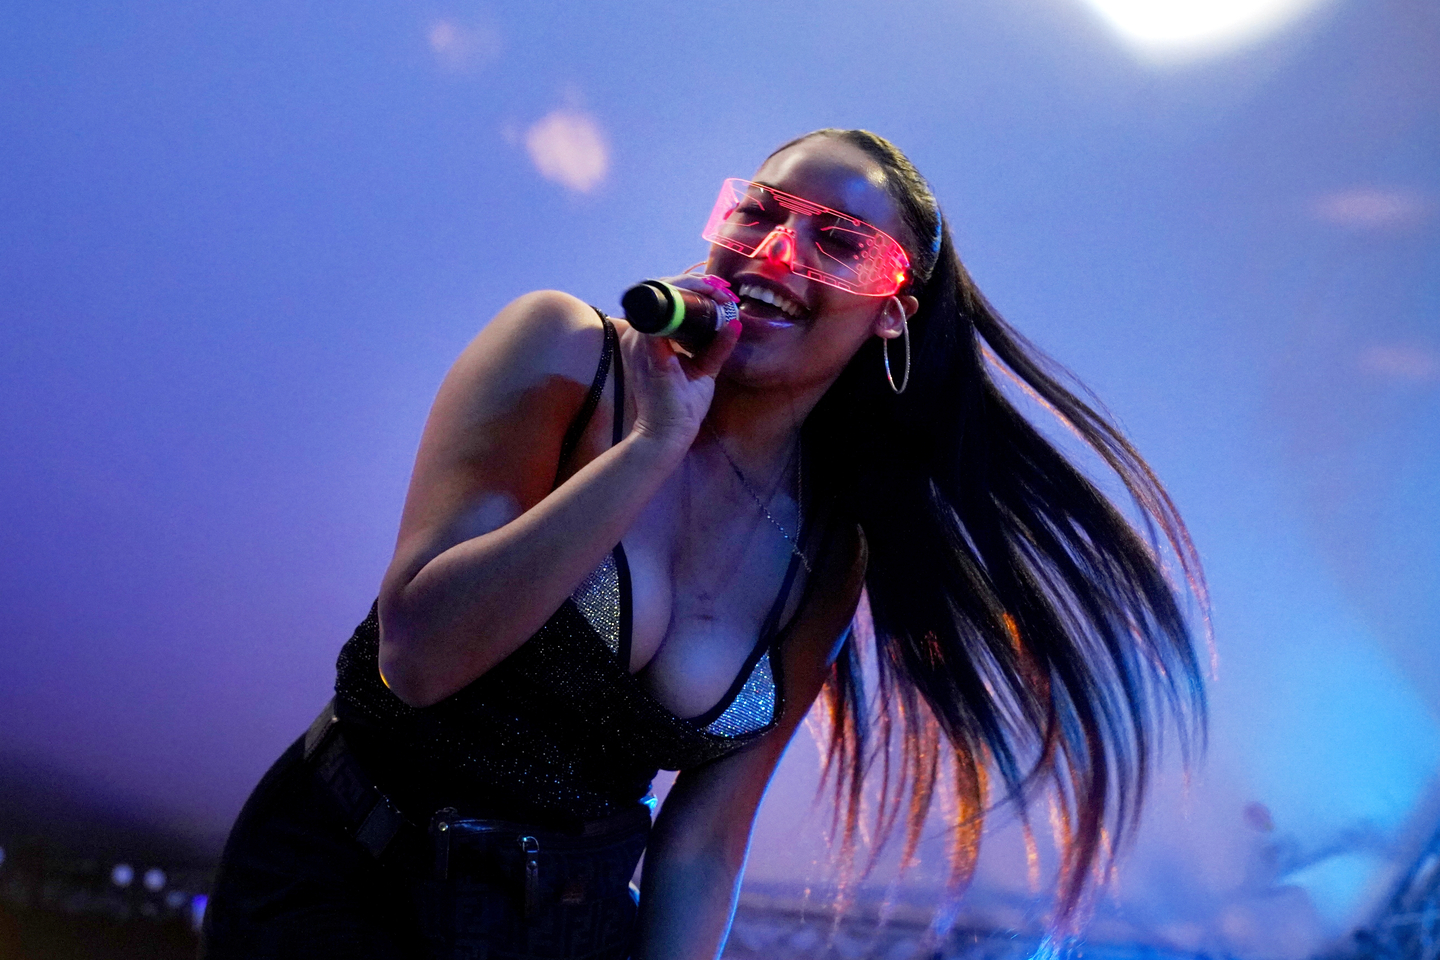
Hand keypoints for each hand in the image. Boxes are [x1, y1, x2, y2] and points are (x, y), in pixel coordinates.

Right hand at [621, 274, 741, 450]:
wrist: (666, 435)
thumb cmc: (679, 407)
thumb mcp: (702, 370)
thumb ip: (714, 347)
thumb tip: (734, 324)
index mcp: (646, 340)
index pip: (662, 302)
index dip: (688, 289)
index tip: (715, 291)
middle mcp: (637, 336)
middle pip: (661, 292)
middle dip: (693, 283)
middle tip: (721, 289)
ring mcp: (640, 340)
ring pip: (662, 294)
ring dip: (694, 288)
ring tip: (720, 293)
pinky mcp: (649, 347)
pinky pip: (666, 313)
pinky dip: (690, 301)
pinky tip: (712, 300)